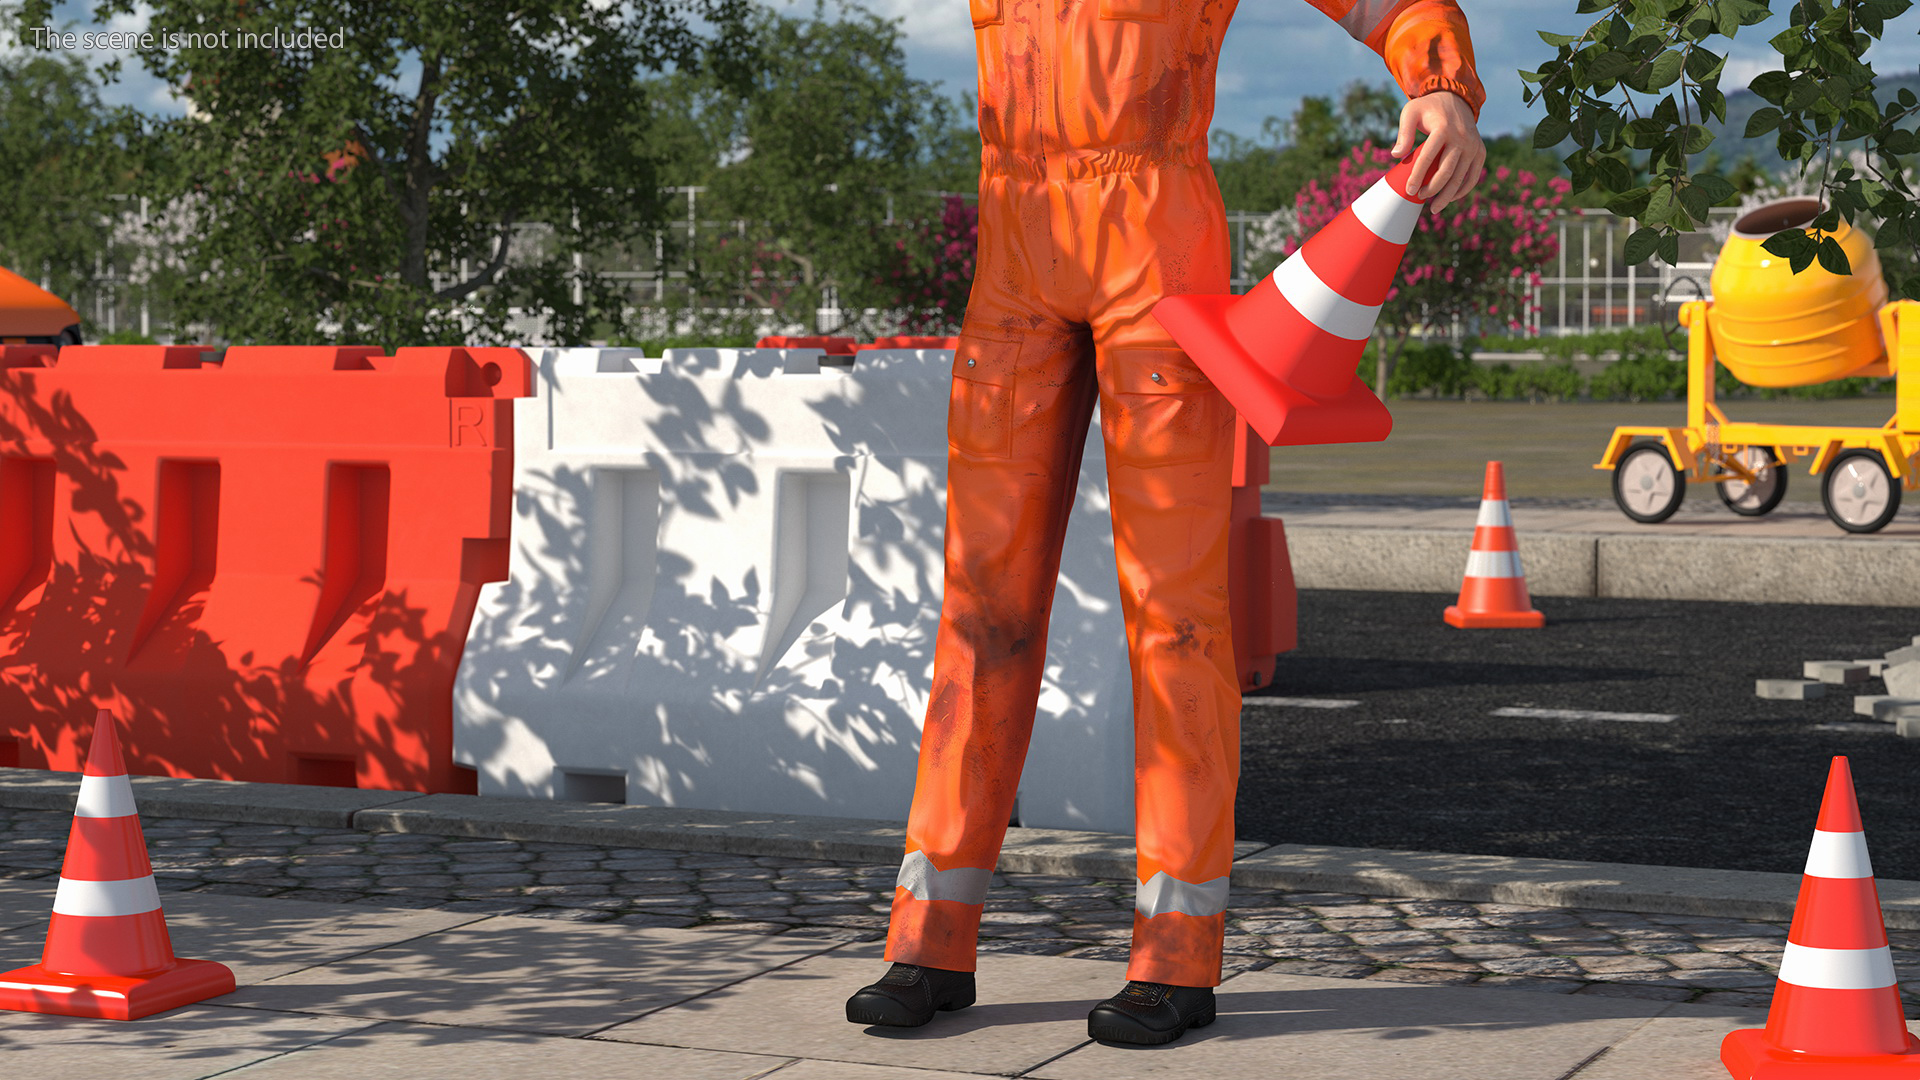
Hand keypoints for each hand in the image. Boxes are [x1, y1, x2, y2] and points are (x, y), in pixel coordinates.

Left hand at [1391, 91, 1484, 213]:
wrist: (1456, 98)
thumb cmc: (1428, 108)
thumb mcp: (1411, 112)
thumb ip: (1403, 133)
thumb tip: (1396, 155)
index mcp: (1443, 129)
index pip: (1428, 158)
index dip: (1417, 177)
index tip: (1409, 190)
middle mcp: (1462, 138)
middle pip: (1446, 172)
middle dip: (1432, 189)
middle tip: (1420, 197)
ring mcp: (1473, 146)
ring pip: (1460, 178)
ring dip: (1447, 195)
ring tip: (1434, 207)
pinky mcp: (1480, 152)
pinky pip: (1473, 176)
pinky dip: (1463, 190)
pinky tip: (1451, 198)